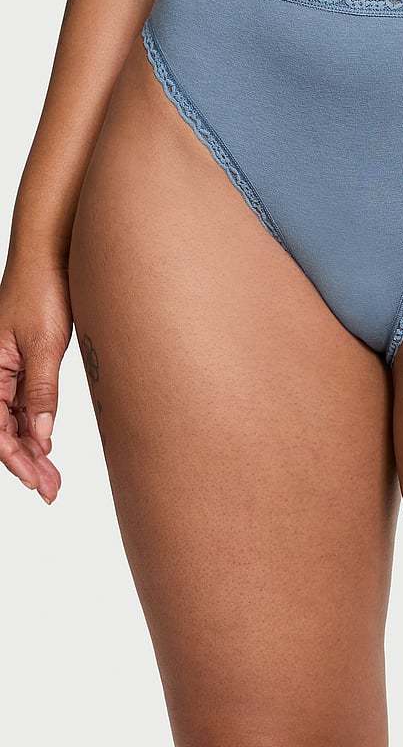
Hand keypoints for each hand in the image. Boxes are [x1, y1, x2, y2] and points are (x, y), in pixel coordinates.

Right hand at [0, 263, 70, 502]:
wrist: (52, 256)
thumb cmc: (42, 290)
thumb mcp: (44, 344)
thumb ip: (42, 391)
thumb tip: (41, 437)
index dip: (15, 458)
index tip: (36, 481)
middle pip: (4, 429)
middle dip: (26, 463)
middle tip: (50, 491)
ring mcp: (9, 368)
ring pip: (17, 419)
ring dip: (33, 449)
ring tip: (54, 479)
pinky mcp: (26, 361)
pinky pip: (26, 402)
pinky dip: (37, 426)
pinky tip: (47, 445)